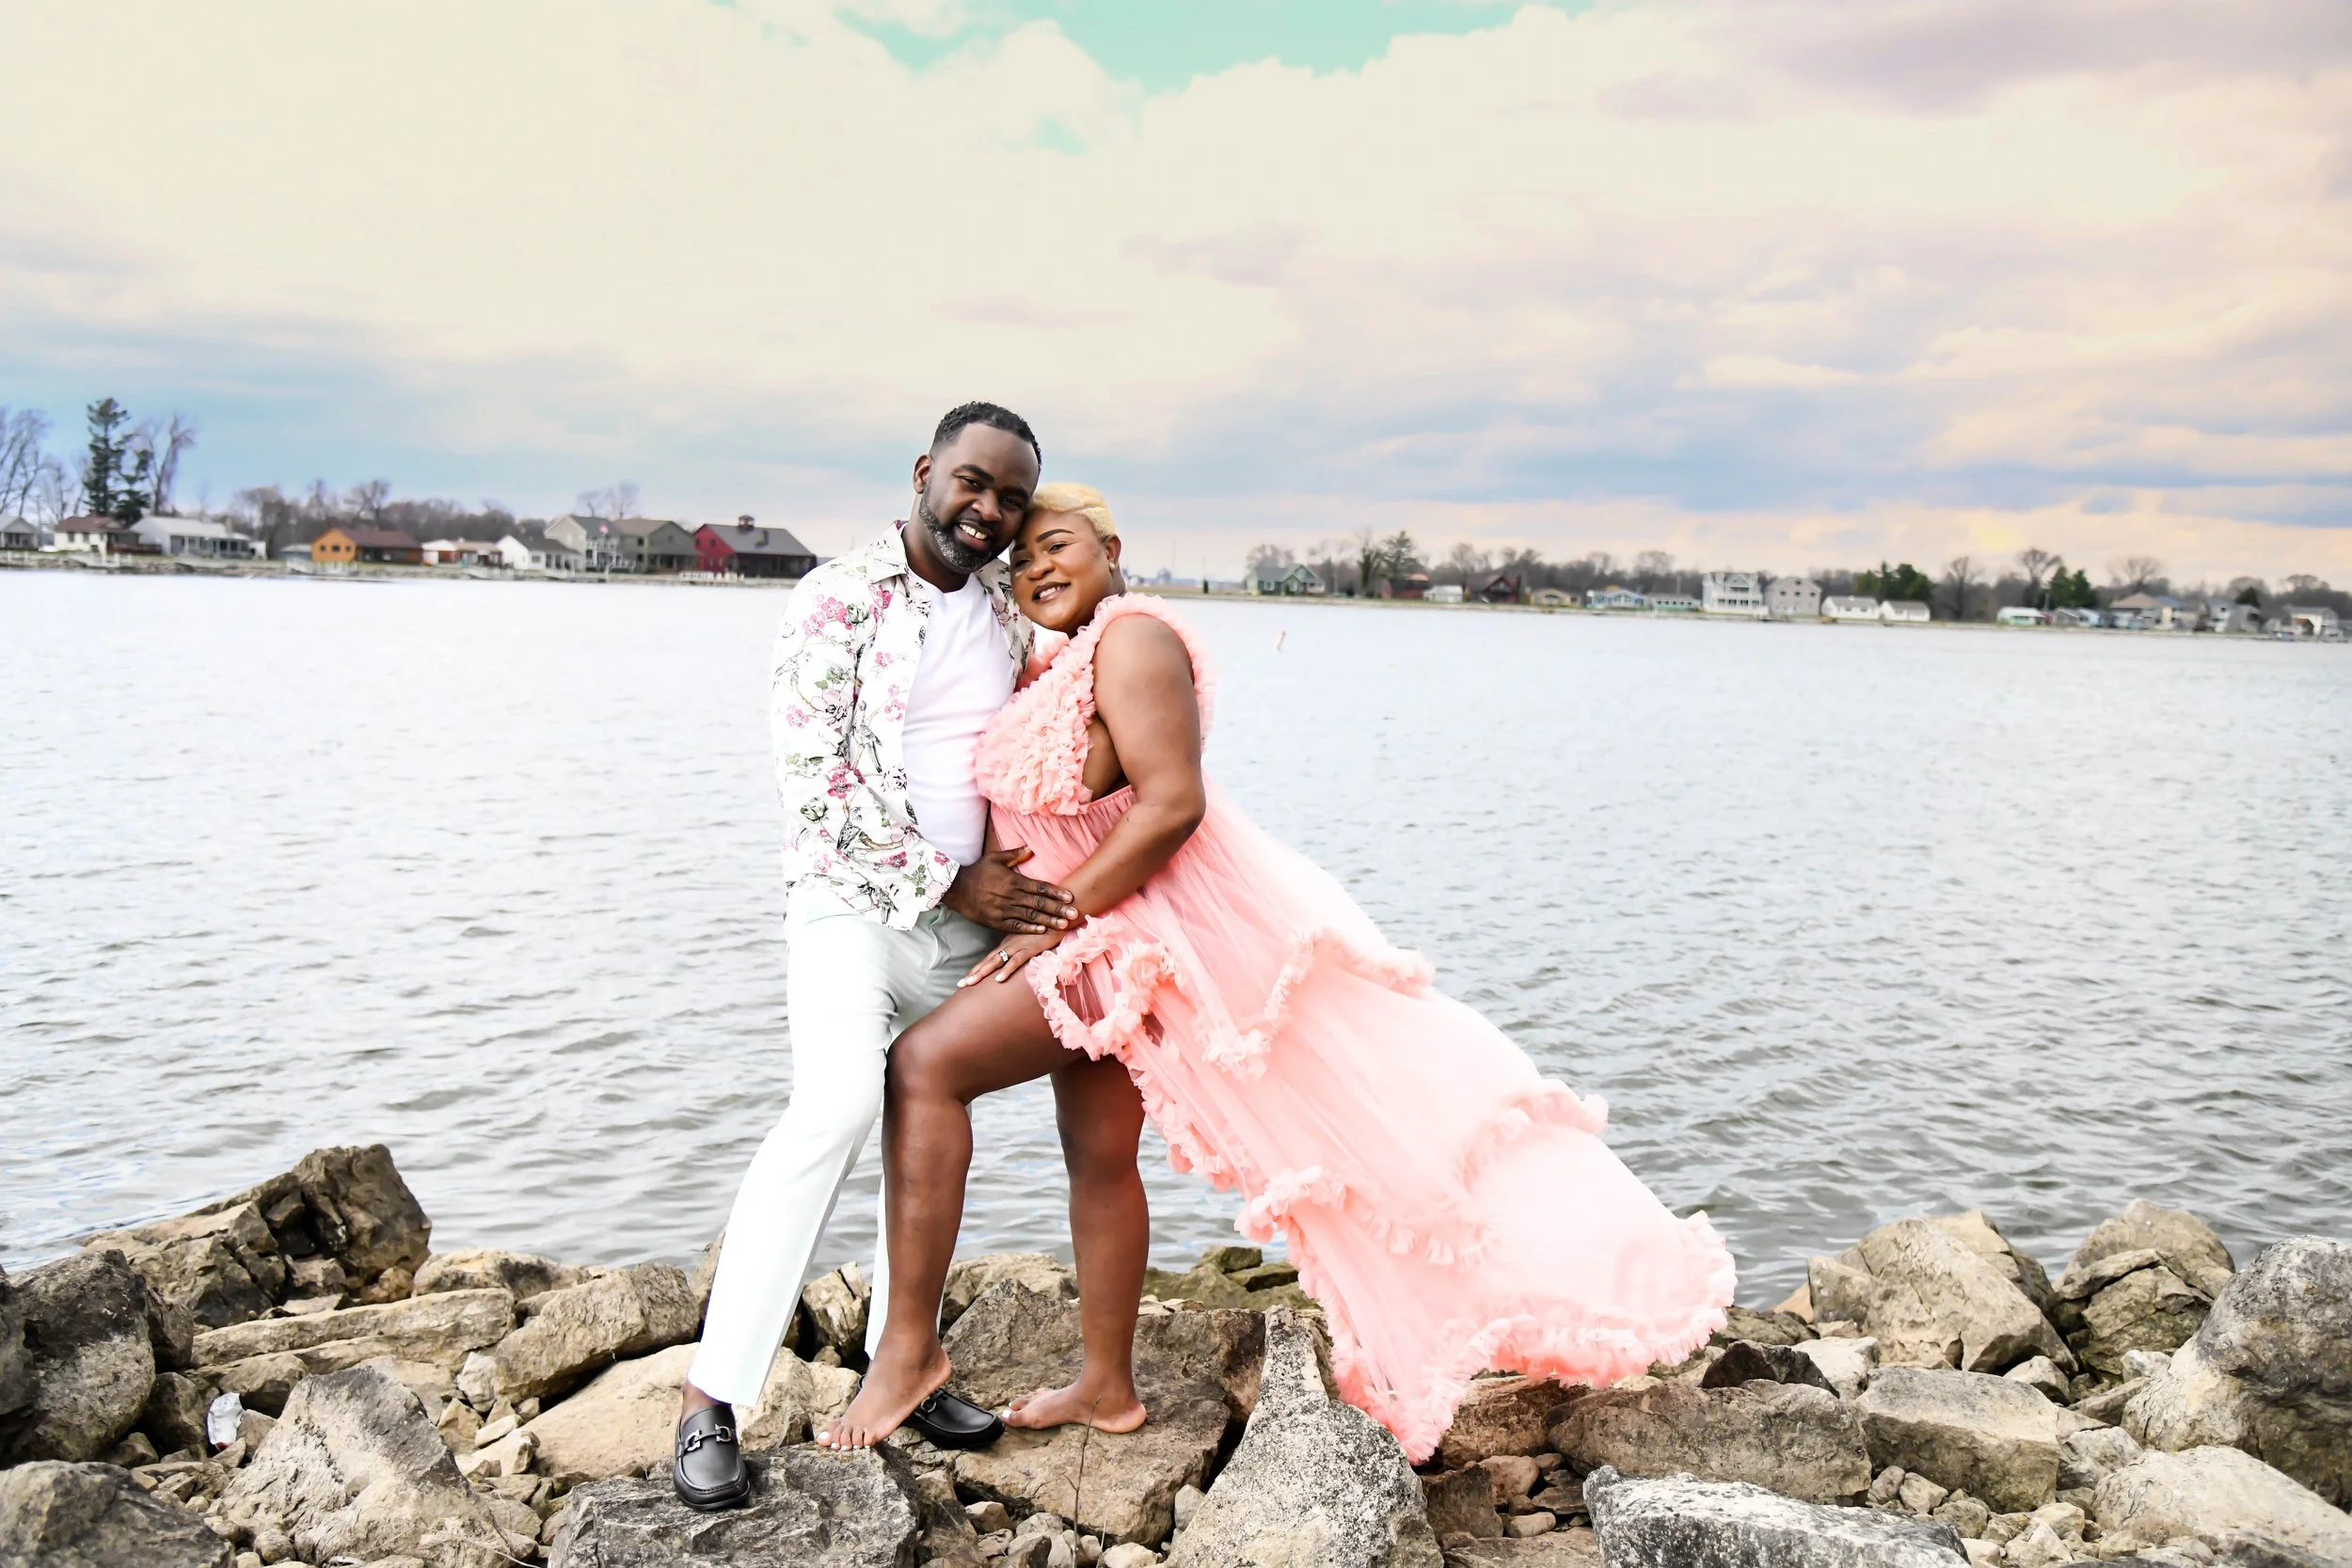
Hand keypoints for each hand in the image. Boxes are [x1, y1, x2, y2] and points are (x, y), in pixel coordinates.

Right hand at [942, 847, 1077, 934]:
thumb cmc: (977, 871)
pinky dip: (1029, 929)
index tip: (1070, 897)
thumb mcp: (995, 858)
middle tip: (1075, 914)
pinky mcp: (996, 921)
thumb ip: (1015, 855)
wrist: (955, 888)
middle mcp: (1010, 896)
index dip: (1056, 893)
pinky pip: (1015, 926)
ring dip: (1048, 921)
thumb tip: (1031, 848)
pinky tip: (1042, 931)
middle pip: (1039, 904)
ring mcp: (1003, 910)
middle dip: (1058, 909)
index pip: (1039, 887)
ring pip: (1030, 917)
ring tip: (1064, 925)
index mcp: (1013, 880)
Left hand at [960, 928, 1064, 986]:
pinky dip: (1007, 970)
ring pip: (996, 961)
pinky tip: (999, 979)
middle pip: (988, 961)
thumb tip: (1014, 961)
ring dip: (983, 972)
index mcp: (1008, 944)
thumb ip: (1020, 949)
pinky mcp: (1030, 948)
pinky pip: (1016, 961)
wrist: (1058, 915)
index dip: (977, 969)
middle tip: (960, 984)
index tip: (965, 980)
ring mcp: (1018, 946)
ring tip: (971, 983)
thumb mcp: (1029, 939)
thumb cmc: (1046, 927)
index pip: (989, 958)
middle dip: (974, 973)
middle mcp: (1009, 945)